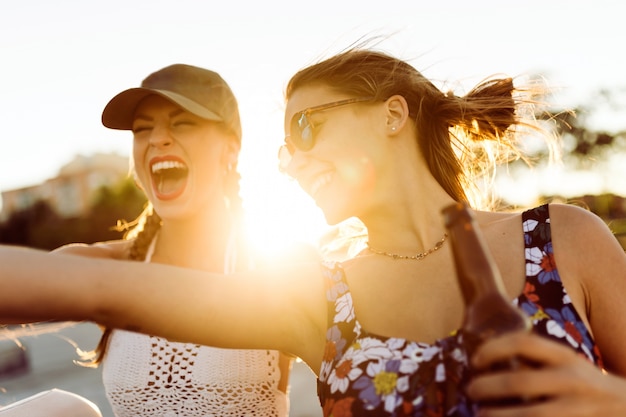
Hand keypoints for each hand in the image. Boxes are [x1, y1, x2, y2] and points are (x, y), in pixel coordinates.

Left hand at [466, 331, 625, 415]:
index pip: (524, 343)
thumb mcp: (568, 366)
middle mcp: (573, 380)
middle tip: (470, 391)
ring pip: (530, 415)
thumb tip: (486, 364)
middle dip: (487, 386)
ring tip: (481, 416)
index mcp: (566, 357)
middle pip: (519, 381)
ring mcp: (578, 409)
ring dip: (499, 416)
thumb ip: (537, 363)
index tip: (475, 360)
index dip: (493, 348)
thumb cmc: (588, 386)